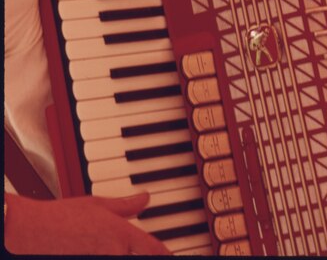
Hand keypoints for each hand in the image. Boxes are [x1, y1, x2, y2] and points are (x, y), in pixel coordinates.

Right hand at [4, 192, 170, 254]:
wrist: (32, 232)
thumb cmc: (62, 217)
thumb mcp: (97, 204)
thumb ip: (126, 205)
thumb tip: (145, 197)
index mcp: (121, 233)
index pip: (154, 249)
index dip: (166, 253)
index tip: (170, 254)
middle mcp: (115, 252)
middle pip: (142, 259)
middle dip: (145, 255)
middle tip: (144, 250)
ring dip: (128, 256)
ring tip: (118, 248)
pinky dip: (112, 258)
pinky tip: (105, 252)